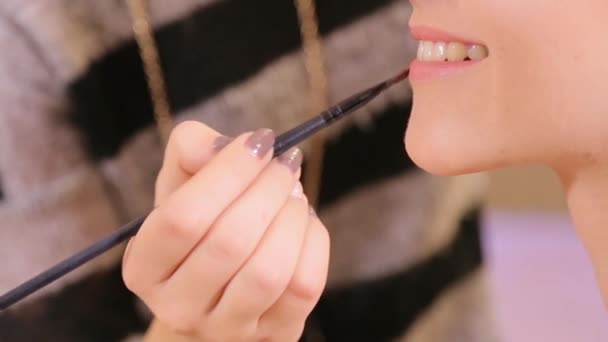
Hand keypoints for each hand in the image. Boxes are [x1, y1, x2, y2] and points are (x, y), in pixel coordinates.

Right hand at [122, 121, 329, 340]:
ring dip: (291, 216)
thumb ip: (192, 148)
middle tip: (284, 162)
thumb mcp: (181, 182)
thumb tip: (233, 146)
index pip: (183, 218)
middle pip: (230, 242)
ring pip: (268, 271)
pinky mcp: (274, 334)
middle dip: (268, 188)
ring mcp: (227, 328)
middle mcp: (178, 306)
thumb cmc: (200, 224)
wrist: (216, 286)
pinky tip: (304, 221)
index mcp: (144, 267)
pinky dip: (313, 241)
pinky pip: (304, 287)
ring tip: (293, 191)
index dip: (229, 172)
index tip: (259, 141)